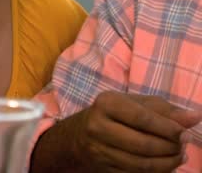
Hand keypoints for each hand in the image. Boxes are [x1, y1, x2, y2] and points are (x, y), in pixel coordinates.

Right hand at [71, 91, 201, 171]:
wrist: (80, 134)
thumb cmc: (115, 114)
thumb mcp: (136, 103)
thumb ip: (165, 110)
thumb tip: (195, 117)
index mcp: (106, 103)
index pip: (142, 118)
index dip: (168, 128)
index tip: (185, 133)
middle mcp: (97, 126)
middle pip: (143, 144)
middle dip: (170, 148)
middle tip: (183, 146)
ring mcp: (98, 149)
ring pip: (141, 164)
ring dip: (167, 163)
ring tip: (179, 156)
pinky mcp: (103, 168)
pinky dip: (156, 172)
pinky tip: (165, 165)